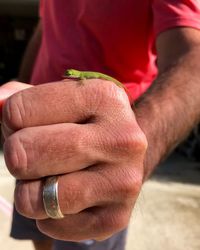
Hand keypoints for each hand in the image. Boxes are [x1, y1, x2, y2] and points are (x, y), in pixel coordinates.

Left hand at [2, 79, 146, 240]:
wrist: (124, 153)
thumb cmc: (84, 124)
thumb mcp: (60, 101)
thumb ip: (20, 99)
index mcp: (104, 97)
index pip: (17, 112)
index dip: (12, 122)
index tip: (32, 125)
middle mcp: (122, 139)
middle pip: (23, 154)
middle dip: (17, 156)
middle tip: (37, 154)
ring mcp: (123, 181)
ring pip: (35, 198)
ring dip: (31, 189)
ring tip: (54, 176)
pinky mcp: (116, 218)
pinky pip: (51, 225)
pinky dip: (48, 214)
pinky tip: (70, 196)